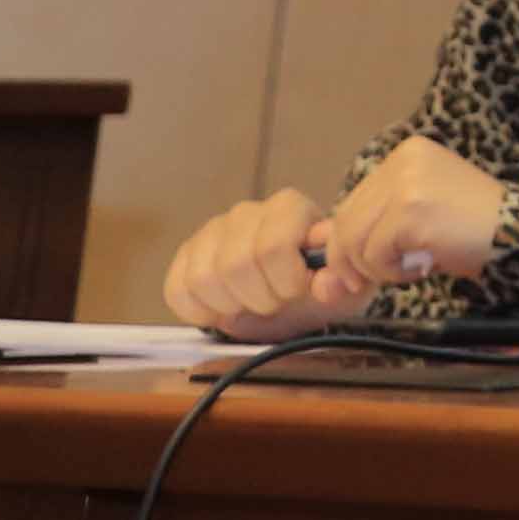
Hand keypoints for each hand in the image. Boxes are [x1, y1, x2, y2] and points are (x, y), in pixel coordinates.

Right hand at [165, 189, 376, 341]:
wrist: (289, 295)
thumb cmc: (316, 285)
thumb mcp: (341, 286)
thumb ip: (339, 283)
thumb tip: (325, 284)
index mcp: (289, 207)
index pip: (274, 246)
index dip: (286, 280)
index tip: (297, 291)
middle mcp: (246, 212)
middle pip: (236, 264)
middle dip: (260, 297)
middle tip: (274, 301)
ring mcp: (211, 232)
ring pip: (204, 278)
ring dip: (230, 306)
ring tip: (250, 303)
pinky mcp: (185, 255)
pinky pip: (177, 290)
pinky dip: (199, 312)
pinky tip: (222, 310)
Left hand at [317, 137, 508, 302]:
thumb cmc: (473, 230)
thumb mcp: (419, 219)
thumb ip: (374, 233)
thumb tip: (324, 274)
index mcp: (406, 154)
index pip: (351, 204)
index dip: (349, 244)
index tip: (363, 270)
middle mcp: (403, 160)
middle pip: (344, 221)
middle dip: (351, 261)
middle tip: (373, 282)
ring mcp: (407, 183)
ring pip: (353, 239)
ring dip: (374, 268)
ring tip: (409, 270)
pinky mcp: (411, 210)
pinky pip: (375, 253)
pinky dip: (391, 272)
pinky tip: (420, 269)